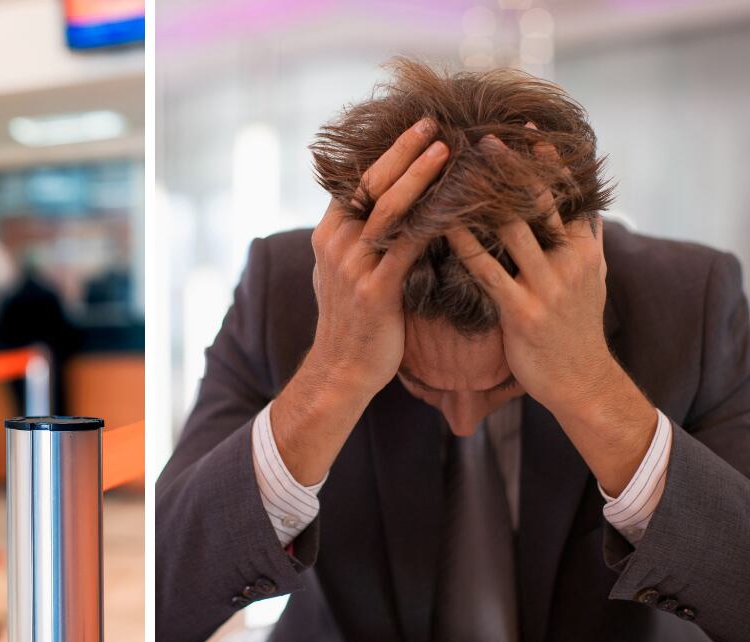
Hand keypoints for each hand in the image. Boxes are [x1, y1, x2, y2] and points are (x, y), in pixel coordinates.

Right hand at [272, 118, 448, 484]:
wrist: (343, 370)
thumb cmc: (353, 320)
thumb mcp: (342, 271)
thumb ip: (356, 238)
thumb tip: (377, 208)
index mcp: (329, 234)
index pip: (359, 181)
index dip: (389, 152)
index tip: (419, 126)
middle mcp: (337, 244)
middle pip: (372, 185)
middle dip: (405, 152)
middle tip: (435, 124)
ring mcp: (354, 266)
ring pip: (390, 209)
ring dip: (420, 177)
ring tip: (447, 151)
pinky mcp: (376, 290)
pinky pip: (410, 246)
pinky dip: (435, 222)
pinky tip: (460, 207)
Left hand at [446, 129, 656, 493]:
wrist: (580, 382)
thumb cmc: (576, 330)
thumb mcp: (592, 281)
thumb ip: (586, 243)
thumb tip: (586, 210)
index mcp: (584, 248)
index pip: (566, 193)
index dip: (545, 160)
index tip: (525, 127)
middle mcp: (569, 261)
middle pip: (539, 202)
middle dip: (512, 168)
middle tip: (483, 136)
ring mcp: (547, 286)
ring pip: (512, 229)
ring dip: (482, 199)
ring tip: (456, 171)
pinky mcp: (522, 311)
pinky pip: (487, 270)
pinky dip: (465, 245)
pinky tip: (443, 226)